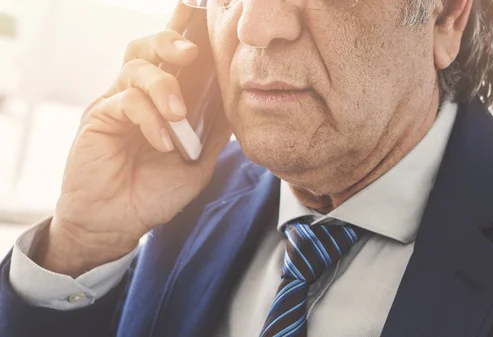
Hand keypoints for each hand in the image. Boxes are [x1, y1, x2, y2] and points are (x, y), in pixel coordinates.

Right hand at [33, 4, 231, 276]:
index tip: (205, 11)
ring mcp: (117, 103)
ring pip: (137, 67)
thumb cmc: (154, 193)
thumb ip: (213, 134)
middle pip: (148, 46)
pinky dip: (149, 119)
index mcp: (163, 101)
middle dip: (171, 40)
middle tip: (191, 52)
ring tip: (178, 116)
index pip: (174, 59)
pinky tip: (161, 144)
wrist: (118, 223)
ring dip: (163, 87)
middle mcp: (139, 95)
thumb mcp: (196, 163)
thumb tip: (236, 106)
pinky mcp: (99, 116)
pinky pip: (126, 101)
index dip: (186, 32)